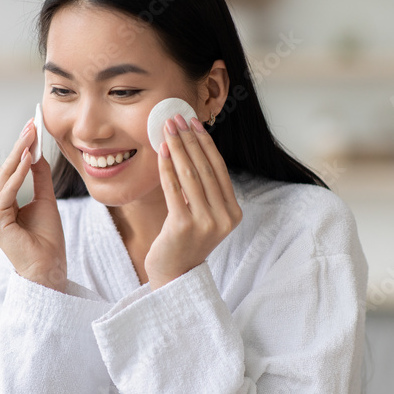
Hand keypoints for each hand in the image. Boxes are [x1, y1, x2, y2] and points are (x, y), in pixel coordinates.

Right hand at [0, 118, 66, 291]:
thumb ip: (38, 178)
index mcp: (0, 209)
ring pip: (4, 179)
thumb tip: (36, 152)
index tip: (31, 128)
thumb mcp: (46, 201)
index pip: (10, 174)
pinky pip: (7, 192)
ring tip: (31, 133)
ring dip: (19, 154)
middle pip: (5, 173)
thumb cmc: (48, 241)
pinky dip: (18, 174)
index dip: (20, 150)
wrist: (50, 268)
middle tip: (31, 124)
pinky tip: (29, 157)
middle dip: (19, 146)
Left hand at [145, 114, 242, 289]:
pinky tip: (160, 152)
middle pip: (205, 169)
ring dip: (177, 148)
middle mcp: (224, 217)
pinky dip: (167, 167)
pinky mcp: (184, 226)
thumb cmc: (184, 241)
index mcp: (233, 212)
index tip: (193, 123)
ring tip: (166, 129)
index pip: (219, 169)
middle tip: (176, 118)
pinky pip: (174, 189)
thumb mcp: (203, 215)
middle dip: (189, 140)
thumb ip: (204, 190)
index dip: (205, 143)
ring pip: (190, 175)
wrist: (174, 275)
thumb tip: (192, 147)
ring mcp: (206, 223)